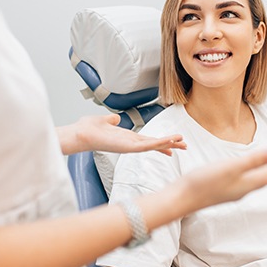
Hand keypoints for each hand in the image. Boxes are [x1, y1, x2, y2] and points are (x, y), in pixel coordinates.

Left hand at [59, 114, 186, 155]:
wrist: (80, 134)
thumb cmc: (89, 129)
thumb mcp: (104, 121)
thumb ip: (112, 120)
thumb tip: (115, 118)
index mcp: (127, 138)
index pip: (148, 140)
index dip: (161, 141)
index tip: (173, 143)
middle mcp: (130, 144)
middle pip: (155, 144)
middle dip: (170, 144)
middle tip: (185, 146)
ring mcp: (130, 147)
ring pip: (154, 145)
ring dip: (168, 143)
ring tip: (182, 142)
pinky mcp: (128, 148)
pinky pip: (147, 146)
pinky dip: (159, 144)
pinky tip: (169, 142)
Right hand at [183, 150, 266, 209]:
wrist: (182, 199)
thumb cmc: (203, 183)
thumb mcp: (231, 167)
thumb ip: (253, 160)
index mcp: (248, 183)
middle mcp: (243, 189)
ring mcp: (233, 191)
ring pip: (257, 181)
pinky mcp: (223, 190)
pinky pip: (246, 182)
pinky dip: (253, 175)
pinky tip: (248, 173)